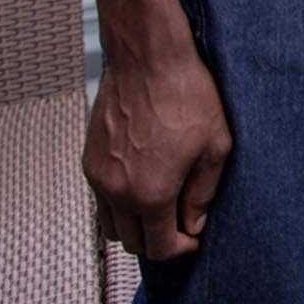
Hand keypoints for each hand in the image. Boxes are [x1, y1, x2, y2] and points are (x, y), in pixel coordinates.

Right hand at [85, 26, 232, 260]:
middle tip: (179, 222)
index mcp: (150, 194)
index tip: (193, 237)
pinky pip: (101, 197)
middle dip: (157, 239)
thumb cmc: (185, 93)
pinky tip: (141, 179)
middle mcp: (117, 192)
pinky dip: (119, 201)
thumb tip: (193, 223)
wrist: (147, 56)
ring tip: (160, 203)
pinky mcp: (89, 158)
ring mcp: (98, 176)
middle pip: (132, 242)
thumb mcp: (215, 144)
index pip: (160, 247)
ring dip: (134, 224)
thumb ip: (203, 192)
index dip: (181, 247)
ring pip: (111, 224)